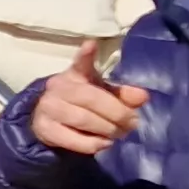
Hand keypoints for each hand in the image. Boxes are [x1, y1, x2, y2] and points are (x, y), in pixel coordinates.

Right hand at [30, 39, 147, 156]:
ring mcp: (48, 108)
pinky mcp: (45, 129)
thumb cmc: (81, 103)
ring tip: (121, 133)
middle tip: (133, 122)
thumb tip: (143, 96)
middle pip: (90, 98)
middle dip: (117, 112)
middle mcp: (58, 87)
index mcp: (75, 74)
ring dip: (107, 129)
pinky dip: (93, 143)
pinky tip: (105, 143)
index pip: (80, 62)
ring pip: (83, 119)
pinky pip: (73, 139)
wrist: (48, 120)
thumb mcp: (102, 94)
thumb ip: (123, 95)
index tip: (91, 45)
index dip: (85, 55)